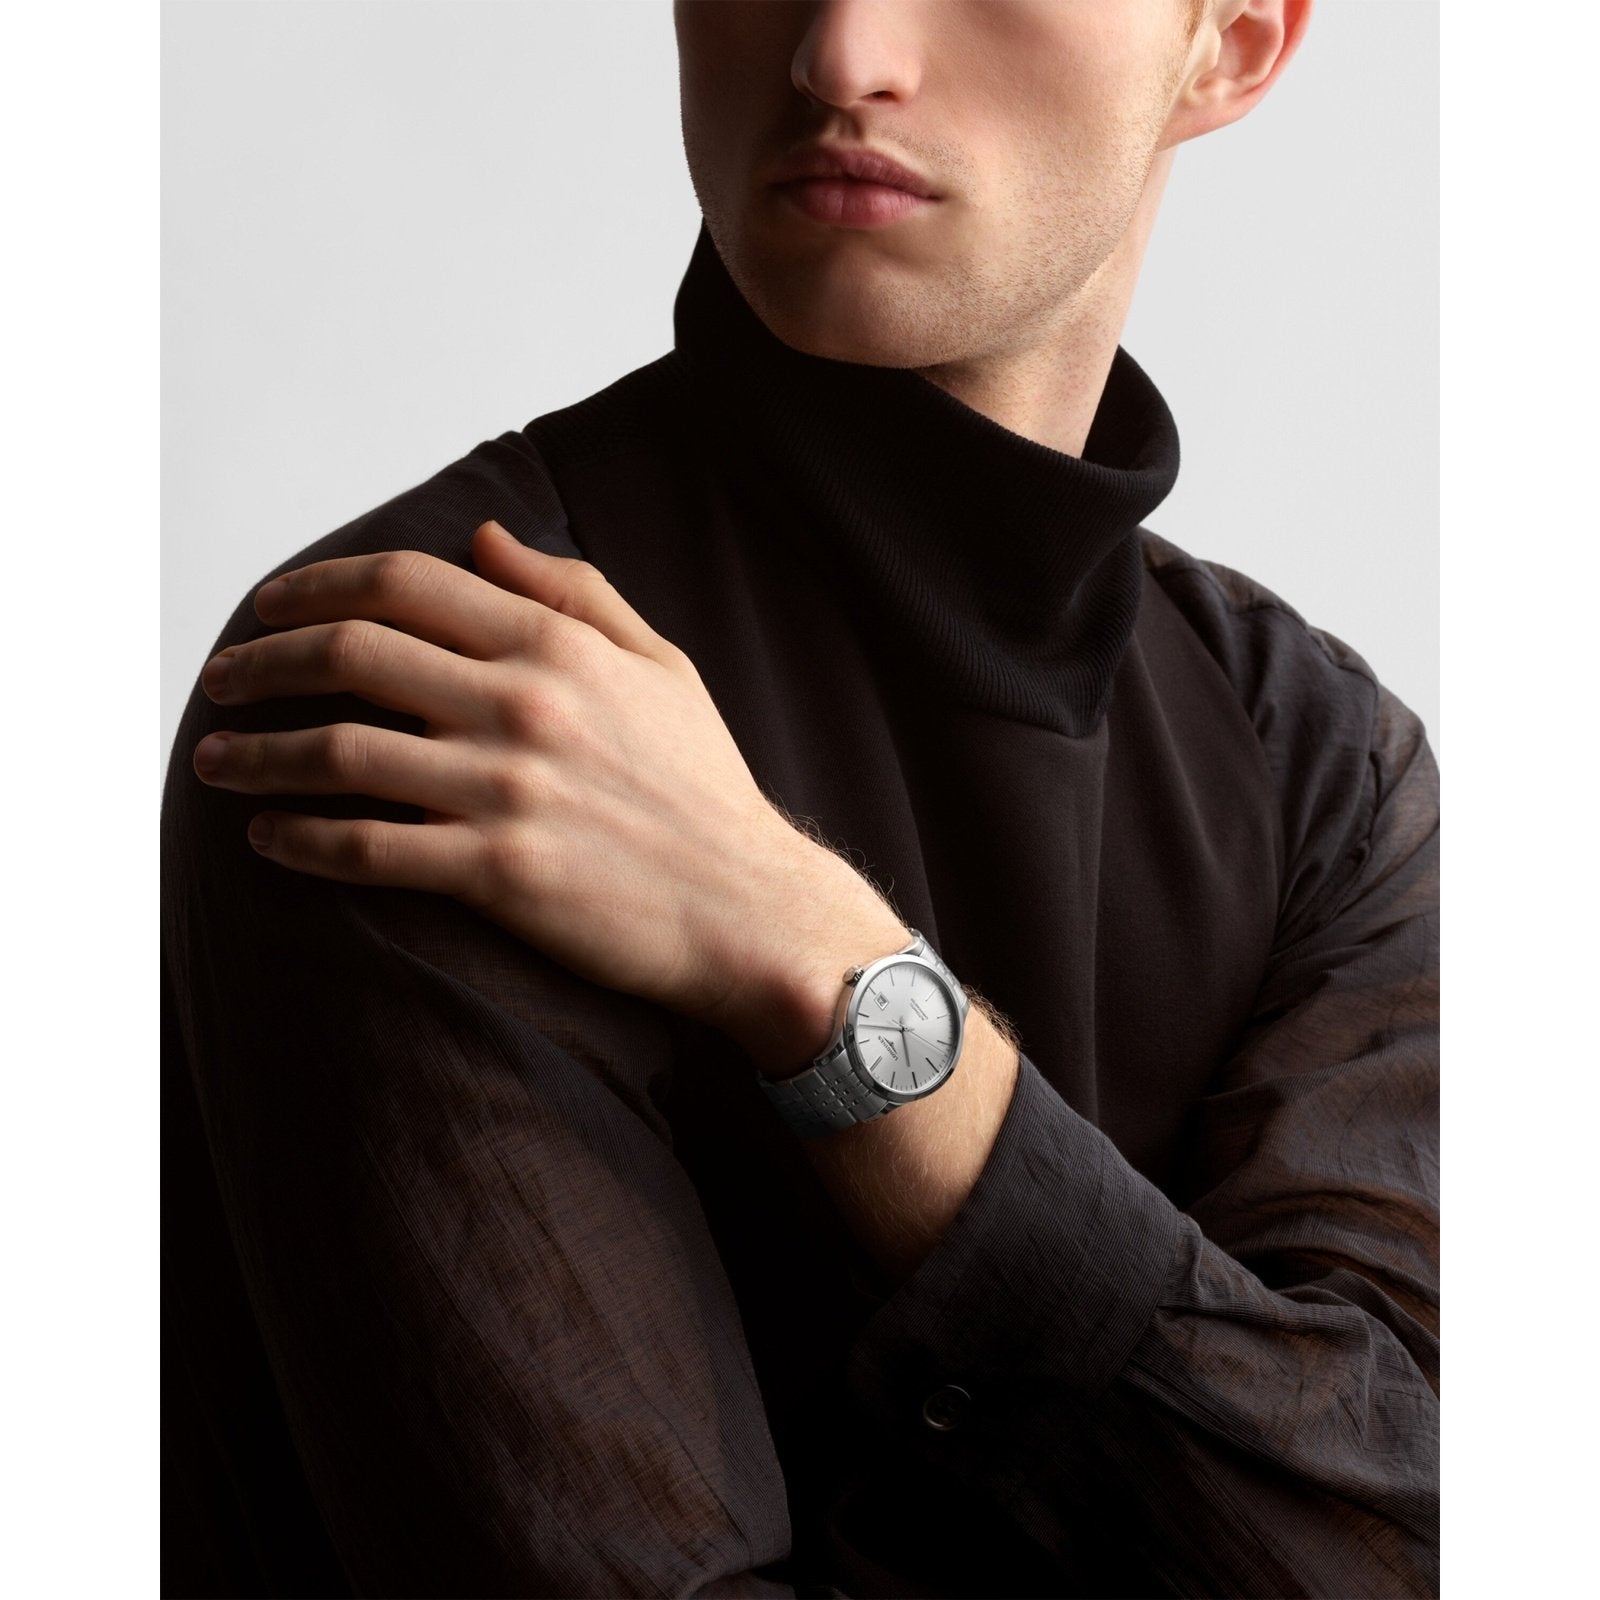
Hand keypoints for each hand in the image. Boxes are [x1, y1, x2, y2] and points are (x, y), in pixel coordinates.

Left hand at [190, 520, 842, 1024]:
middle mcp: (523, 706)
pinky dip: (300, 841)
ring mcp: (506, 791)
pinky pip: (366, 849)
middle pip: (351, 653)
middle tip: (222, 680)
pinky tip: (268, 838)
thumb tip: (483, 540)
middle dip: (262, 662)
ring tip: (214, 761)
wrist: (747, 907)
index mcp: (557, 646)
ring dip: (256, 753)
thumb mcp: (661, 666)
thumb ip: (573, 593)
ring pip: (339, 753)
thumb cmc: (704, 788)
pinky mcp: (496, 874)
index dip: (316, 586)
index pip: (404, 584)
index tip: (269, 609)